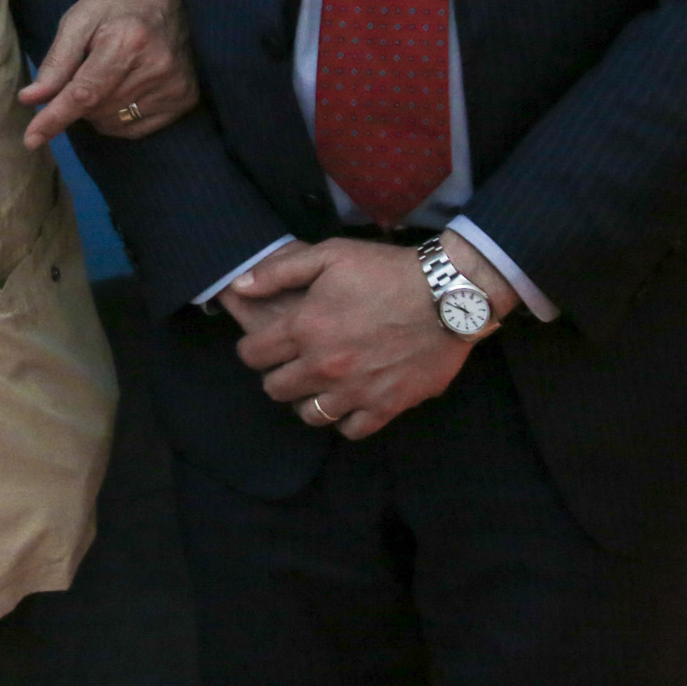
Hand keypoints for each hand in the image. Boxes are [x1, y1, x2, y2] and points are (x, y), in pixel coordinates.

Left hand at [18, 0, 199, 148]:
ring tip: (105, 76)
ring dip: (96, 110)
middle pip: (97, 110)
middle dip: (76, 101)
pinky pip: (136, 129)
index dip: (55, 117)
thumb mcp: (78, 20)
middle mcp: (156, 68)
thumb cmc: (115, 4)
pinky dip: (117, 118)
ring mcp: (175, 86)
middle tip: (83, 71)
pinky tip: (121, 91)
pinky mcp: (185, 99)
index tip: (31, 139)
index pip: (85, 93)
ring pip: (113, 123)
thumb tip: (31, 99)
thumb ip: (57, 62)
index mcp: (127, 42)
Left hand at [226, 236, 505, 439]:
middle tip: (292, 362)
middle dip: (277, 374)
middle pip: (275, 388)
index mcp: (304, 328)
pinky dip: (345, 420)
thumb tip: (239, 286)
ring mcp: (355, 390)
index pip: (252, 355)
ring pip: (309, 415)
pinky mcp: (386, 406)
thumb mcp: (328, 255)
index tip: (264, 344)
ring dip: (308, 399)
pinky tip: (349, 400)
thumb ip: (278, 272)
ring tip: (318, 384)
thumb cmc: (386, 270)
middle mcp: (324, 365)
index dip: (253, 349)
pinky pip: (350, 430)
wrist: (447, 295)